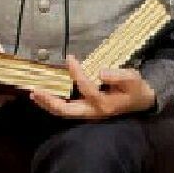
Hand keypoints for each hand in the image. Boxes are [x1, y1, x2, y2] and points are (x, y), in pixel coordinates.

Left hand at [29, 55, 156, 119]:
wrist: (139, 102)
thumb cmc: (135, 89)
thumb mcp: (133, 80)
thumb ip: (118, 76)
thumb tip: (100, 72)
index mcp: (105, 104)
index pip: (86, 88)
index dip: (76, 73)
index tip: (69, 58)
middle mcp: (93, 112)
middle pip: (67, 111)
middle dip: (50, 101)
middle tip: (35, 91)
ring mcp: (87, 114)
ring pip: (63, 112)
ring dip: (47, 103)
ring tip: (34, 94)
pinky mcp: (84, 111)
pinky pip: (66, 109)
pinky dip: (53, 103)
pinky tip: (42, 95)